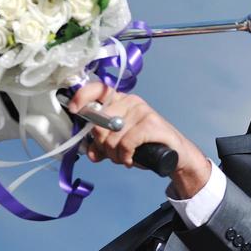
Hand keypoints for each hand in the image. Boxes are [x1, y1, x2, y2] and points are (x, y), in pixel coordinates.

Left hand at [67, 81, 213, 195]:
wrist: (175, 154)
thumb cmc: (146, 146)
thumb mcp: (120, 145)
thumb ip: (103, 146)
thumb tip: (90, 152)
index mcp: (120, 101)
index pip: (97, 89)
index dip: (82, 96)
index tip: (74, 110)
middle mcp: (130, 101)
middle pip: (99, 123)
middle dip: (102, 145)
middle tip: (114, 155)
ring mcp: (141, 110)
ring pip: (111, 137)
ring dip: (115, 155)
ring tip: (126, 159)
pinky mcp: (150, 123)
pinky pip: (126, 143)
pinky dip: (126, 156)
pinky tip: (132, 160)